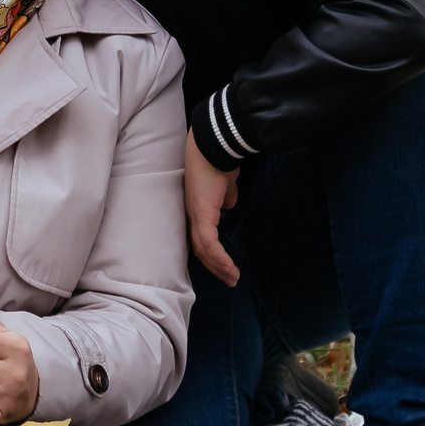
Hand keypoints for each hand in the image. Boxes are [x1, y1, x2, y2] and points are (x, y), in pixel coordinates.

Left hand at [183, 139, 241, 285]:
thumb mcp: (225, 181)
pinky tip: (229, 267)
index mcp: (196, 205)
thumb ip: (226, 195)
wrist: (215, 146)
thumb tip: (229, 205)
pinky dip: (219, 257)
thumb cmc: (220, 158)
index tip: (224, 264)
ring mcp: (195, 214)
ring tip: (233, 278)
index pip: (200, 235)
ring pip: (203, 249)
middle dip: (215, 266)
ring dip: (219, 266)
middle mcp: (191, 212)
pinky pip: (209, 243)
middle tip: (229, 279)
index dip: (211, 251)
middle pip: (199, 247)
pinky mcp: (202, 215)